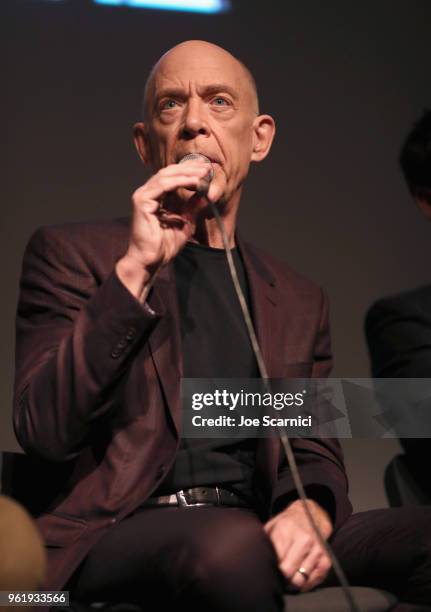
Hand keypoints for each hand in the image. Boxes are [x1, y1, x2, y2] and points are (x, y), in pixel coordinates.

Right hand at [116, 160, 212, 300]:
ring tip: (203, 173)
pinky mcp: (142, 201)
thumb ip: (192, 208)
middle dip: (189, 168)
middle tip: (207, 167)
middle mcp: (147, 193)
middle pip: (169, 173)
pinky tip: (194, 182)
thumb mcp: (185, 224)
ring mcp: (143, 196)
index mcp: (155, 197)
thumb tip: (205, 195)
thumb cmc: (163, 246)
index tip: (206, 171)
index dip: (189, 172)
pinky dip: (180, 181)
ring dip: (187, 173)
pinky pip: (163, 185)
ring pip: (166, 176)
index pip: (172, 177)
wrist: (150, 260)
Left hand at [264, 498, 332, 591]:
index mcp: (287, 531)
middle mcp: (304, 540)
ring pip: (302, 580)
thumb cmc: (287, 523)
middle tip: (279, 576)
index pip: (278, 563)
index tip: (272, 569)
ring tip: (289, 575)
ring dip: (294, 582)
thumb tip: (257, 560)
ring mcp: (317, 549)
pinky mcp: (326, 558)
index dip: (273, 570)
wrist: (311, 514)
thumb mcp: (272, 526)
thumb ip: (265, 541)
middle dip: (282, 579)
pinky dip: (307, 583)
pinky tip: (301, 576)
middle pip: (290, 574)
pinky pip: (315, 580)